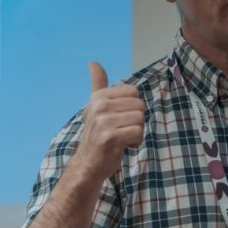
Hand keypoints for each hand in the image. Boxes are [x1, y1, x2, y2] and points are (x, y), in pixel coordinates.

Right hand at [71, 62, 144, 181]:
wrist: (87, 165)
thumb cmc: (96, 135)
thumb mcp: (95, 106)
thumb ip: (97, 84)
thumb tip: (93, 62)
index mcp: (98, 96)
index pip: (134, 92)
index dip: (132, 107)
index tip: (118, 118)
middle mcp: (99, 106)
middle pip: (139, 106)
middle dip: (136, 121)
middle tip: (121, 131)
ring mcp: (103, 121)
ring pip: (140, 119)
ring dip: (136, 132)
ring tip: (122, 139)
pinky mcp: (110, 137)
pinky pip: (138, 133)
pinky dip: (135, 142)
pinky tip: (123, 146)